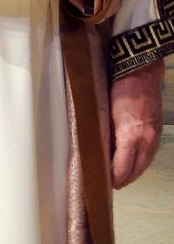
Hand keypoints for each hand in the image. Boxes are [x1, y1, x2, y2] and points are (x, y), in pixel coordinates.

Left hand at [110, 58, 163, 187]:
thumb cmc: (118, 89)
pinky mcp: (158, 130)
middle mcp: (145, 139)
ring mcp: (154, 135)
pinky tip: (136, 162)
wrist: (141, 72)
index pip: (123, 167)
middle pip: (136, 168)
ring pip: (145, 162)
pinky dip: (143, 161)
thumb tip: (98, 148)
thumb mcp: (105, 112)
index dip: (115, 178)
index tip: (107, 184)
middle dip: (125, 179)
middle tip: (114, 185)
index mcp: (130, 136)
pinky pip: (151, 152)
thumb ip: (104, 133)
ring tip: (124, 177)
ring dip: (135, 171)